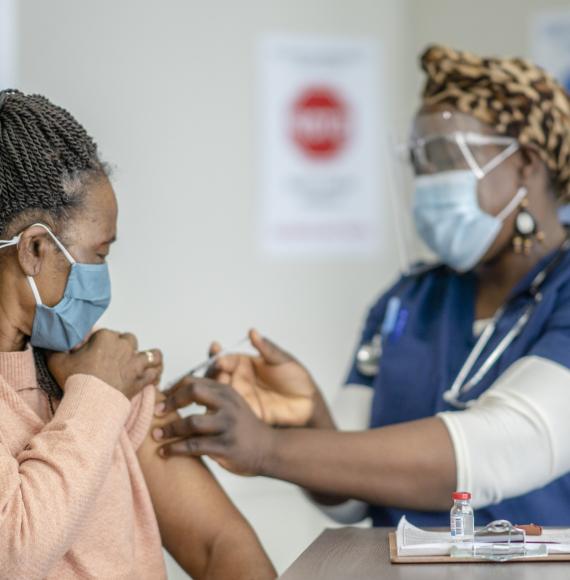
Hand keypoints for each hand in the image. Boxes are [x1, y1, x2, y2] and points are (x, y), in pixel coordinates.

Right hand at [47, 329, 162, 399]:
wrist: (90, 401)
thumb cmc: (74, 379)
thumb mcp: (57, 360)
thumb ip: (56, 348)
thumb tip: (53, 341)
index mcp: (106, 337)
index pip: (106, 334)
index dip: (100, 343)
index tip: (94, 353)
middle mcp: (125, 346)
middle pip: (129, 340)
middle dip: (124, 347)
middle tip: (115, 359)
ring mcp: (136, 362)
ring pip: (151, 354)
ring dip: (148, 358)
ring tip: (143, 363)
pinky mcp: (143, 378)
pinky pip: (156, 372)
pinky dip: (155, 374)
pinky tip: (153, 376)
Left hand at [154, 376, 273, 474]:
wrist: (269, 448)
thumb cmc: (242, 426)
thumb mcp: (231, 403)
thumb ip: (210, 394)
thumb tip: (178, 386)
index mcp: (225, 391)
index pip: (193, 381)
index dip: (173, 388)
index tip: (159, 399)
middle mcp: (227, 404)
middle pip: (194, 391)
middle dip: (171, 401)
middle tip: (156, 412)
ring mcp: (228, 425)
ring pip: (191, 422)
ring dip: (169, 429)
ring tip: (156, 434)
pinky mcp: (226, 446)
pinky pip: (195, 446)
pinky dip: (176, 449)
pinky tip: (165, 452)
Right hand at [208, 329, 316, 426]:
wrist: (309, 404)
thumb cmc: (297, 379)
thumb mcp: (283, 360)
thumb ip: (267, 348)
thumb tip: (252, 331)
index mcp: (245, 364)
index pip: (225, 358)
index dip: (218, 354)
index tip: (216, 350)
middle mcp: (239, 380)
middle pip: (215, 375)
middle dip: (212, 371)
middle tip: (217, 368)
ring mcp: (240, 397)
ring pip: (218, 393)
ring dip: (214, 387)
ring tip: (221, 380)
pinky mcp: (244, 413)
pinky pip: (227, 411)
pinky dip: (218, 407)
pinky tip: (220, 400)